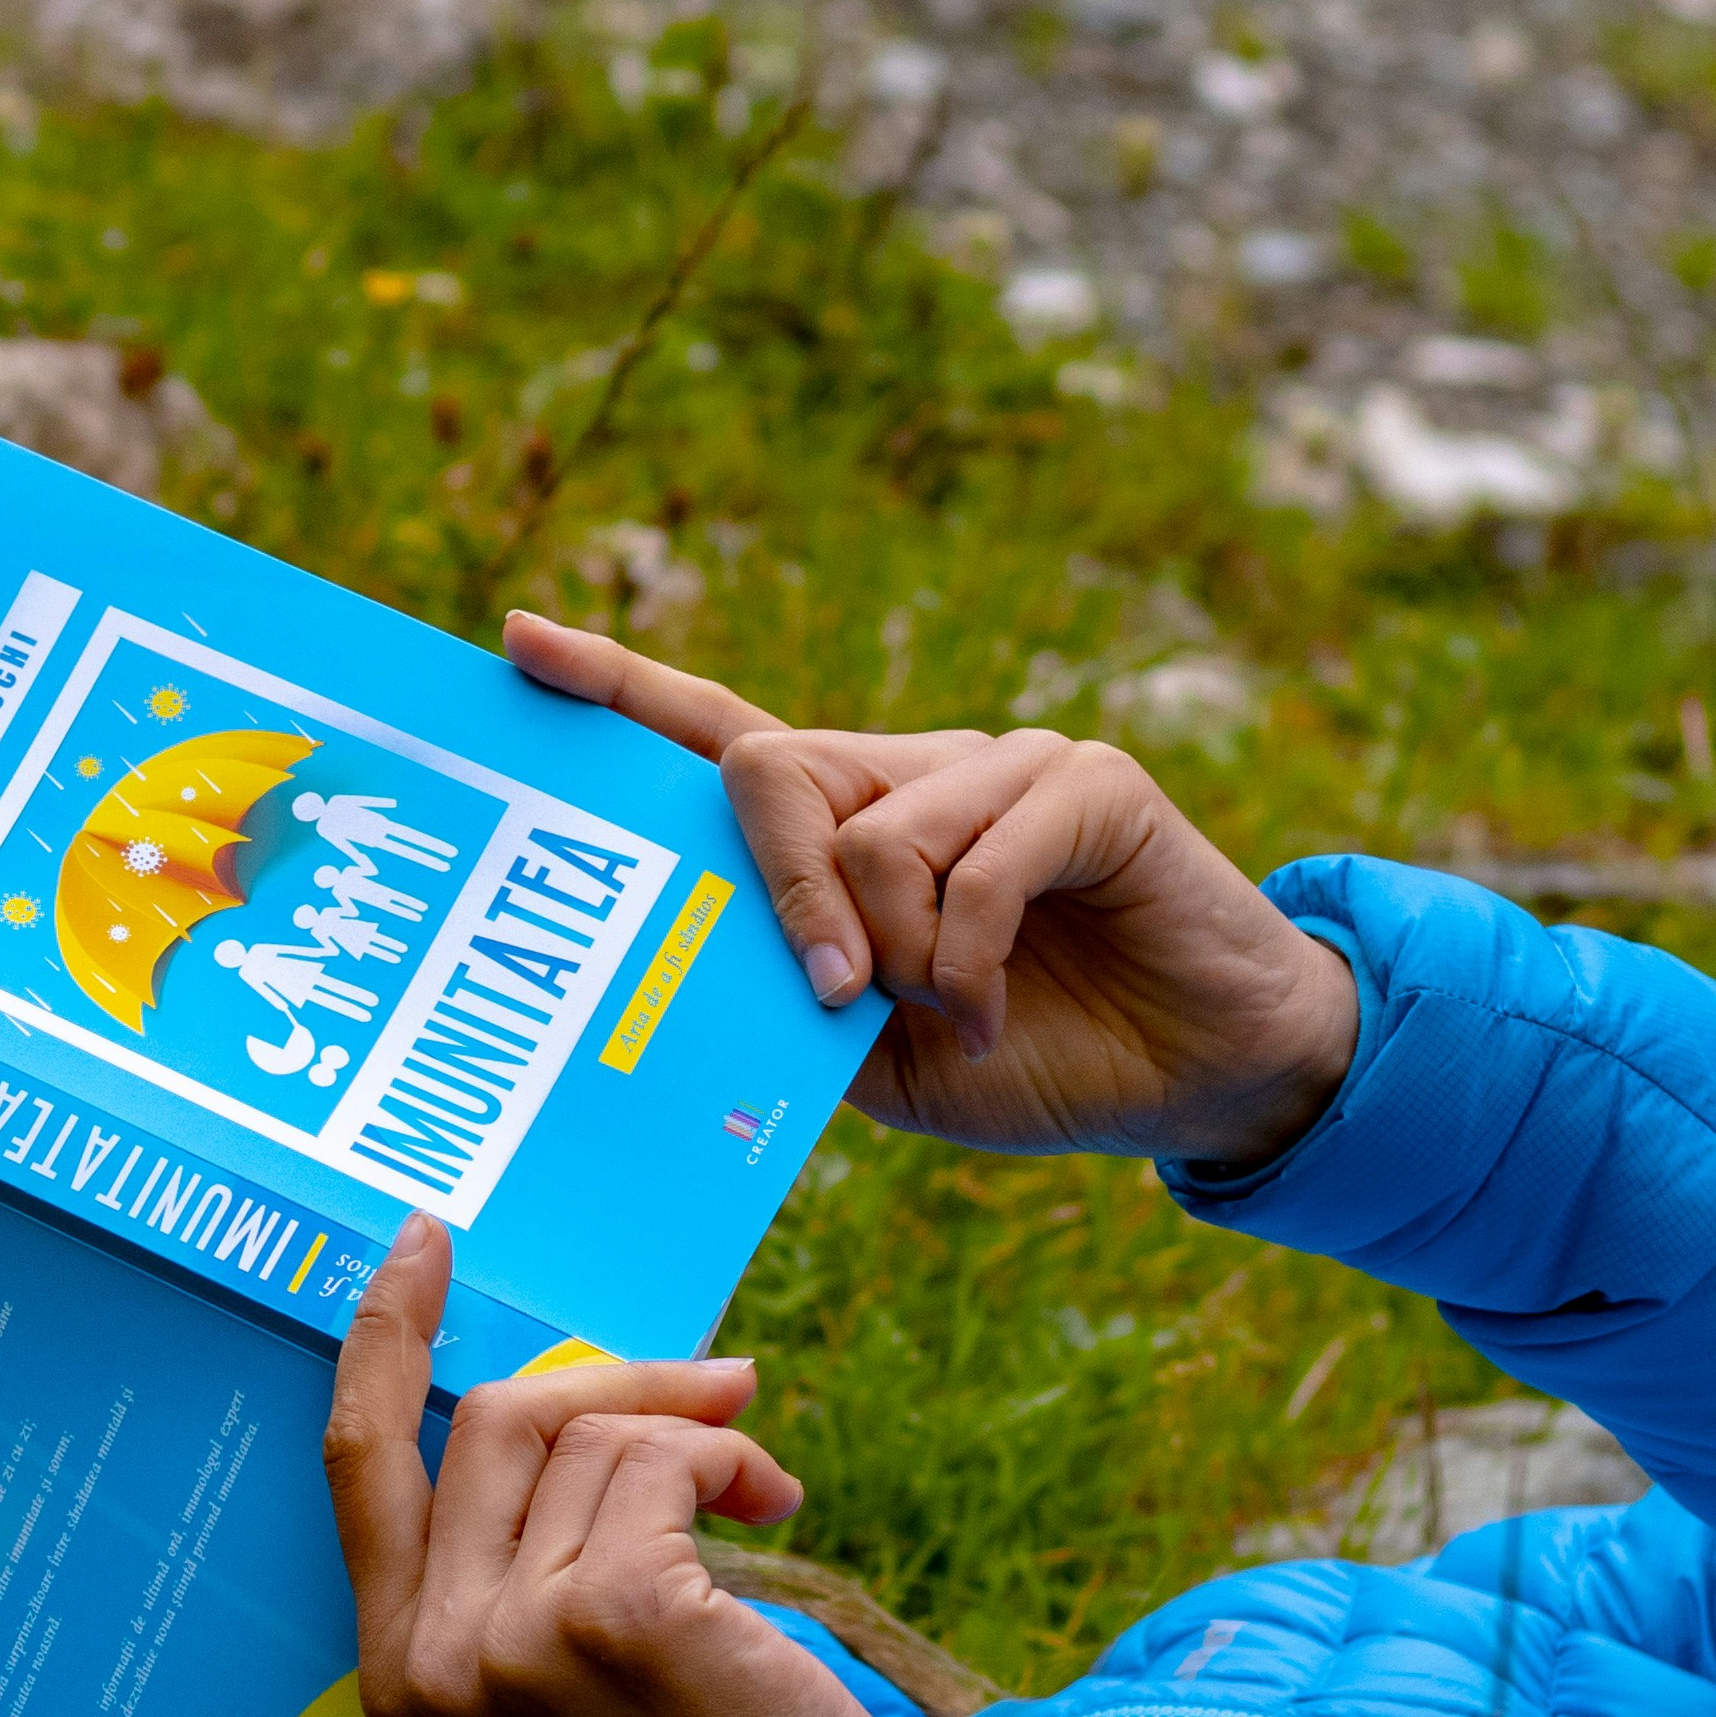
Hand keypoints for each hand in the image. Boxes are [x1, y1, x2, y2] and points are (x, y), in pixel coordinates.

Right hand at [322, 1216, 968, 1716]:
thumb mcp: (570, 1654)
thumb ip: (534, 1537)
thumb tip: (592, 1379)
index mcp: (400, 1671)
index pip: (359, 1467)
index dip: (382, 1343)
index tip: (422, 1245)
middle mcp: (433, 1659)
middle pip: (494, 1419)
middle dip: (622, 1383)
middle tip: (726, 1394)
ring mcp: (514, 1640)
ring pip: (594, 1433)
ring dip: (699, 1440)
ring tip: (760, 1498)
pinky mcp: (613, 1614)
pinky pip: (664, 1458)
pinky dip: (731, 1464)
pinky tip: (775, 1512)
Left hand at [507, 608, 1357, 1176]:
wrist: (1198, 1075)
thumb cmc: (1036, 1058)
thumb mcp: (884, 1055)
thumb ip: (802, 1000)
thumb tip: (703, 968)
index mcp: (853, 824)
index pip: (719, 733)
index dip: (619, 688)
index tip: (517, 641)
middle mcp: (915, 771)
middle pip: (767, 768)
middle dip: (780, 894)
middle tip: (839, 996)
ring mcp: (1003, 763)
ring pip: (875, 835)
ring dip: (904, 961)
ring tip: (959, 1018)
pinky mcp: (1086, 780)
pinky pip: (978, 865)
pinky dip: (970, 964)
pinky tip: (997, 1011)